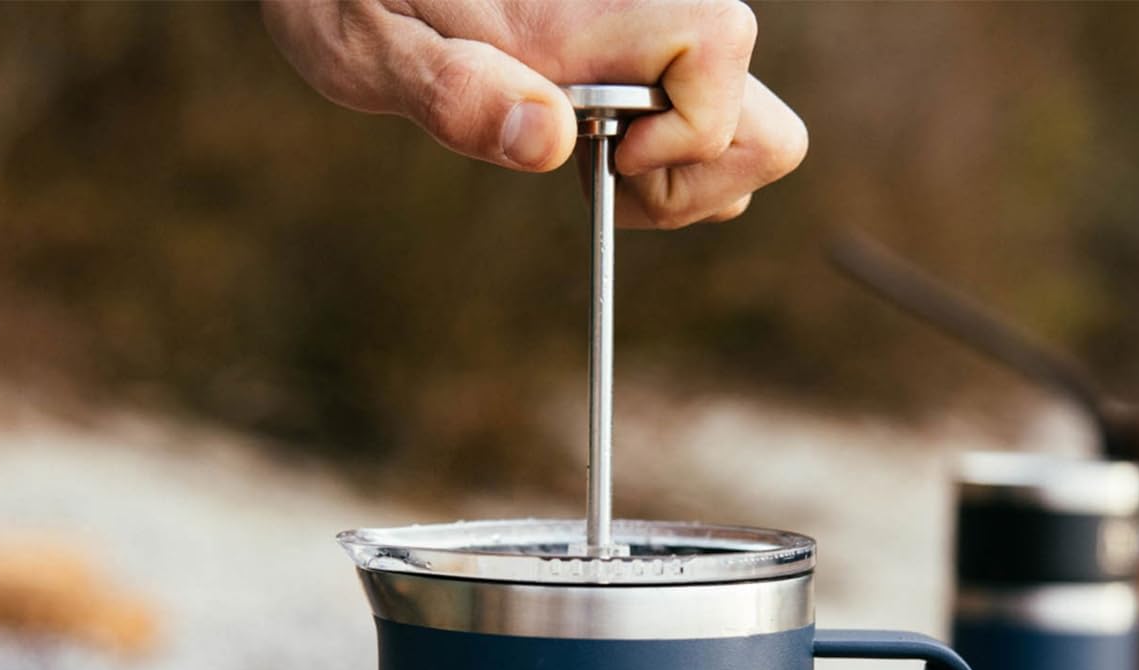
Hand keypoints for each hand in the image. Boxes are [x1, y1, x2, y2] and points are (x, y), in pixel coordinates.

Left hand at [262, 0, 806, 226]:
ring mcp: (658, 45)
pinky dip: (673, 169)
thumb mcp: (372, 45)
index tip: (606, 159)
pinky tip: (599, 155)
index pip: (720, 51)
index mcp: (596, 3)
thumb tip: (547, 141)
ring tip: (597, 166)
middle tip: (606, 177)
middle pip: (766, 123)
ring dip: (689, 182)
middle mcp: (650, 14)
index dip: (682, 133)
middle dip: (699, 182)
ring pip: (751, 134)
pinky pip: (711, 134)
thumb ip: (455, 92)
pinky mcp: (650, 70)